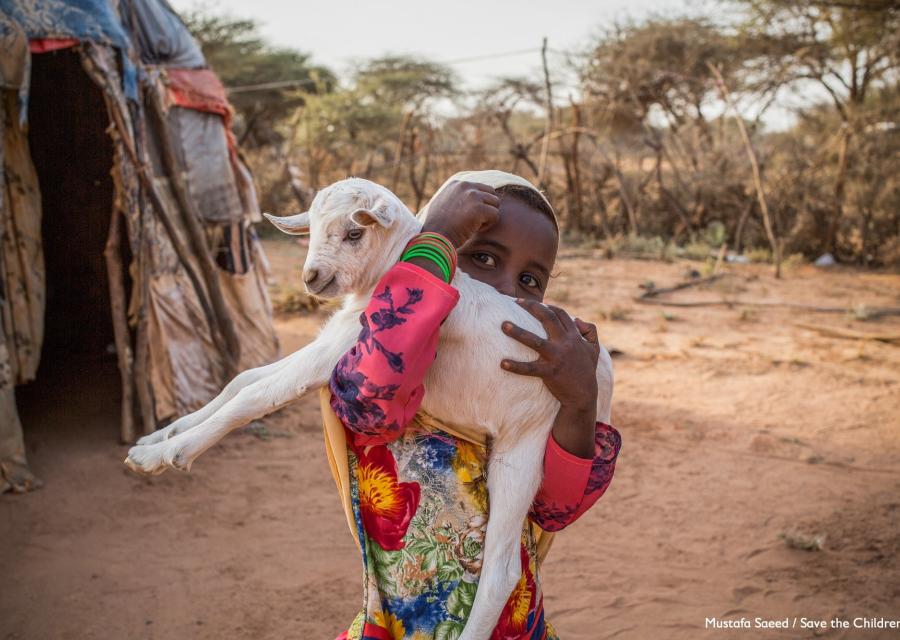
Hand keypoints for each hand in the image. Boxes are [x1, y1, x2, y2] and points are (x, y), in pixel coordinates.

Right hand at [421, 181, 499, 247]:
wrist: (434, 238)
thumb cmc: (438, 228)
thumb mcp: (444, 205)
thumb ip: (457, 198)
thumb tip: (471, 200)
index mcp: (457, 184)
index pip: (480, 188)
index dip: (479, 204)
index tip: (467, 216)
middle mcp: (465, 186)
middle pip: (491, 193)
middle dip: (487, 208)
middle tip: (473, 221)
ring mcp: (473, 196)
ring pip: (495, 203)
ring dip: (488, 216)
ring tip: (473, 225)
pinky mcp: (479, 208)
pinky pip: (496, 215)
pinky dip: (488, 225)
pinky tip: (473, 229)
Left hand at [500, 299, 599, 413]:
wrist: (584, 395)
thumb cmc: (587, 371)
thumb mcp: (594, 349)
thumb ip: (590, 331)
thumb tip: (577, 319)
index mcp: (574, 337)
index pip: (561, 314)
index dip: (548, 306)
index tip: (536, 302)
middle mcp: (565, 343)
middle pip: (547, 318)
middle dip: (532, 307)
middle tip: (516, 301)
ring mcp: (556, 357)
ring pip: (535, 340)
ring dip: (518, 332)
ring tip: (503, 325)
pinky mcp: (549, 372)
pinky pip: (529, 368)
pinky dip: (516, 366)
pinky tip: (502, 363)